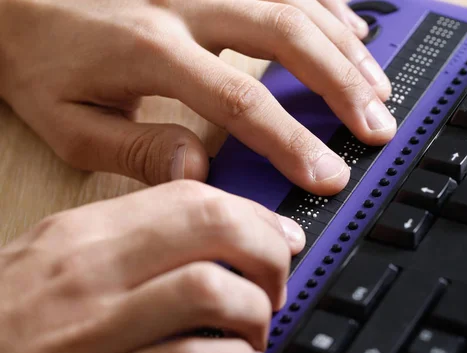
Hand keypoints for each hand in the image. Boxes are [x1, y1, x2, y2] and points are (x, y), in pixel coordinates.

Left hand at [0, 0, 394, 196]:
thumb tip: (198, 168)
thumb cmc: (40, 59)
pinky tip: (353, 32)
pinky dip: (327, 7)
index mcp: (151, 50)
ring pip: (294, 3)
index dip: (291, 141)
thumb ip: (134, 148)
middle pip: (285, 37)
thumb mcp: (68, 121)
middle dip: (340, 86)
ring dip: (344, 48)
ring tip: (378, 89)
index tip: (327, 174)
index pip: (240, 99)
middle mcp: (185, 5)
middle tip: (376, 127)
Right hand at [0, 179, 304, 352]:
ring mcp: (95, 332)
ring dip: (257, 312)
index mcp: (84, 233)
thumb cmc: (10, 318)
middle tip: (277, 282)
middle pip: (214, 229)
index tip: (280, 237)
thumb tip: (215, 236)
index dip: (254, 215)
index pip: (191, 196)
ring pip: (213, 291)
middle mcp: (92, 272)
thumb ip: (133, 239)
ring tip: (256, 328)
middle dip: (269, 253)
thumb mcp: (58, 257)